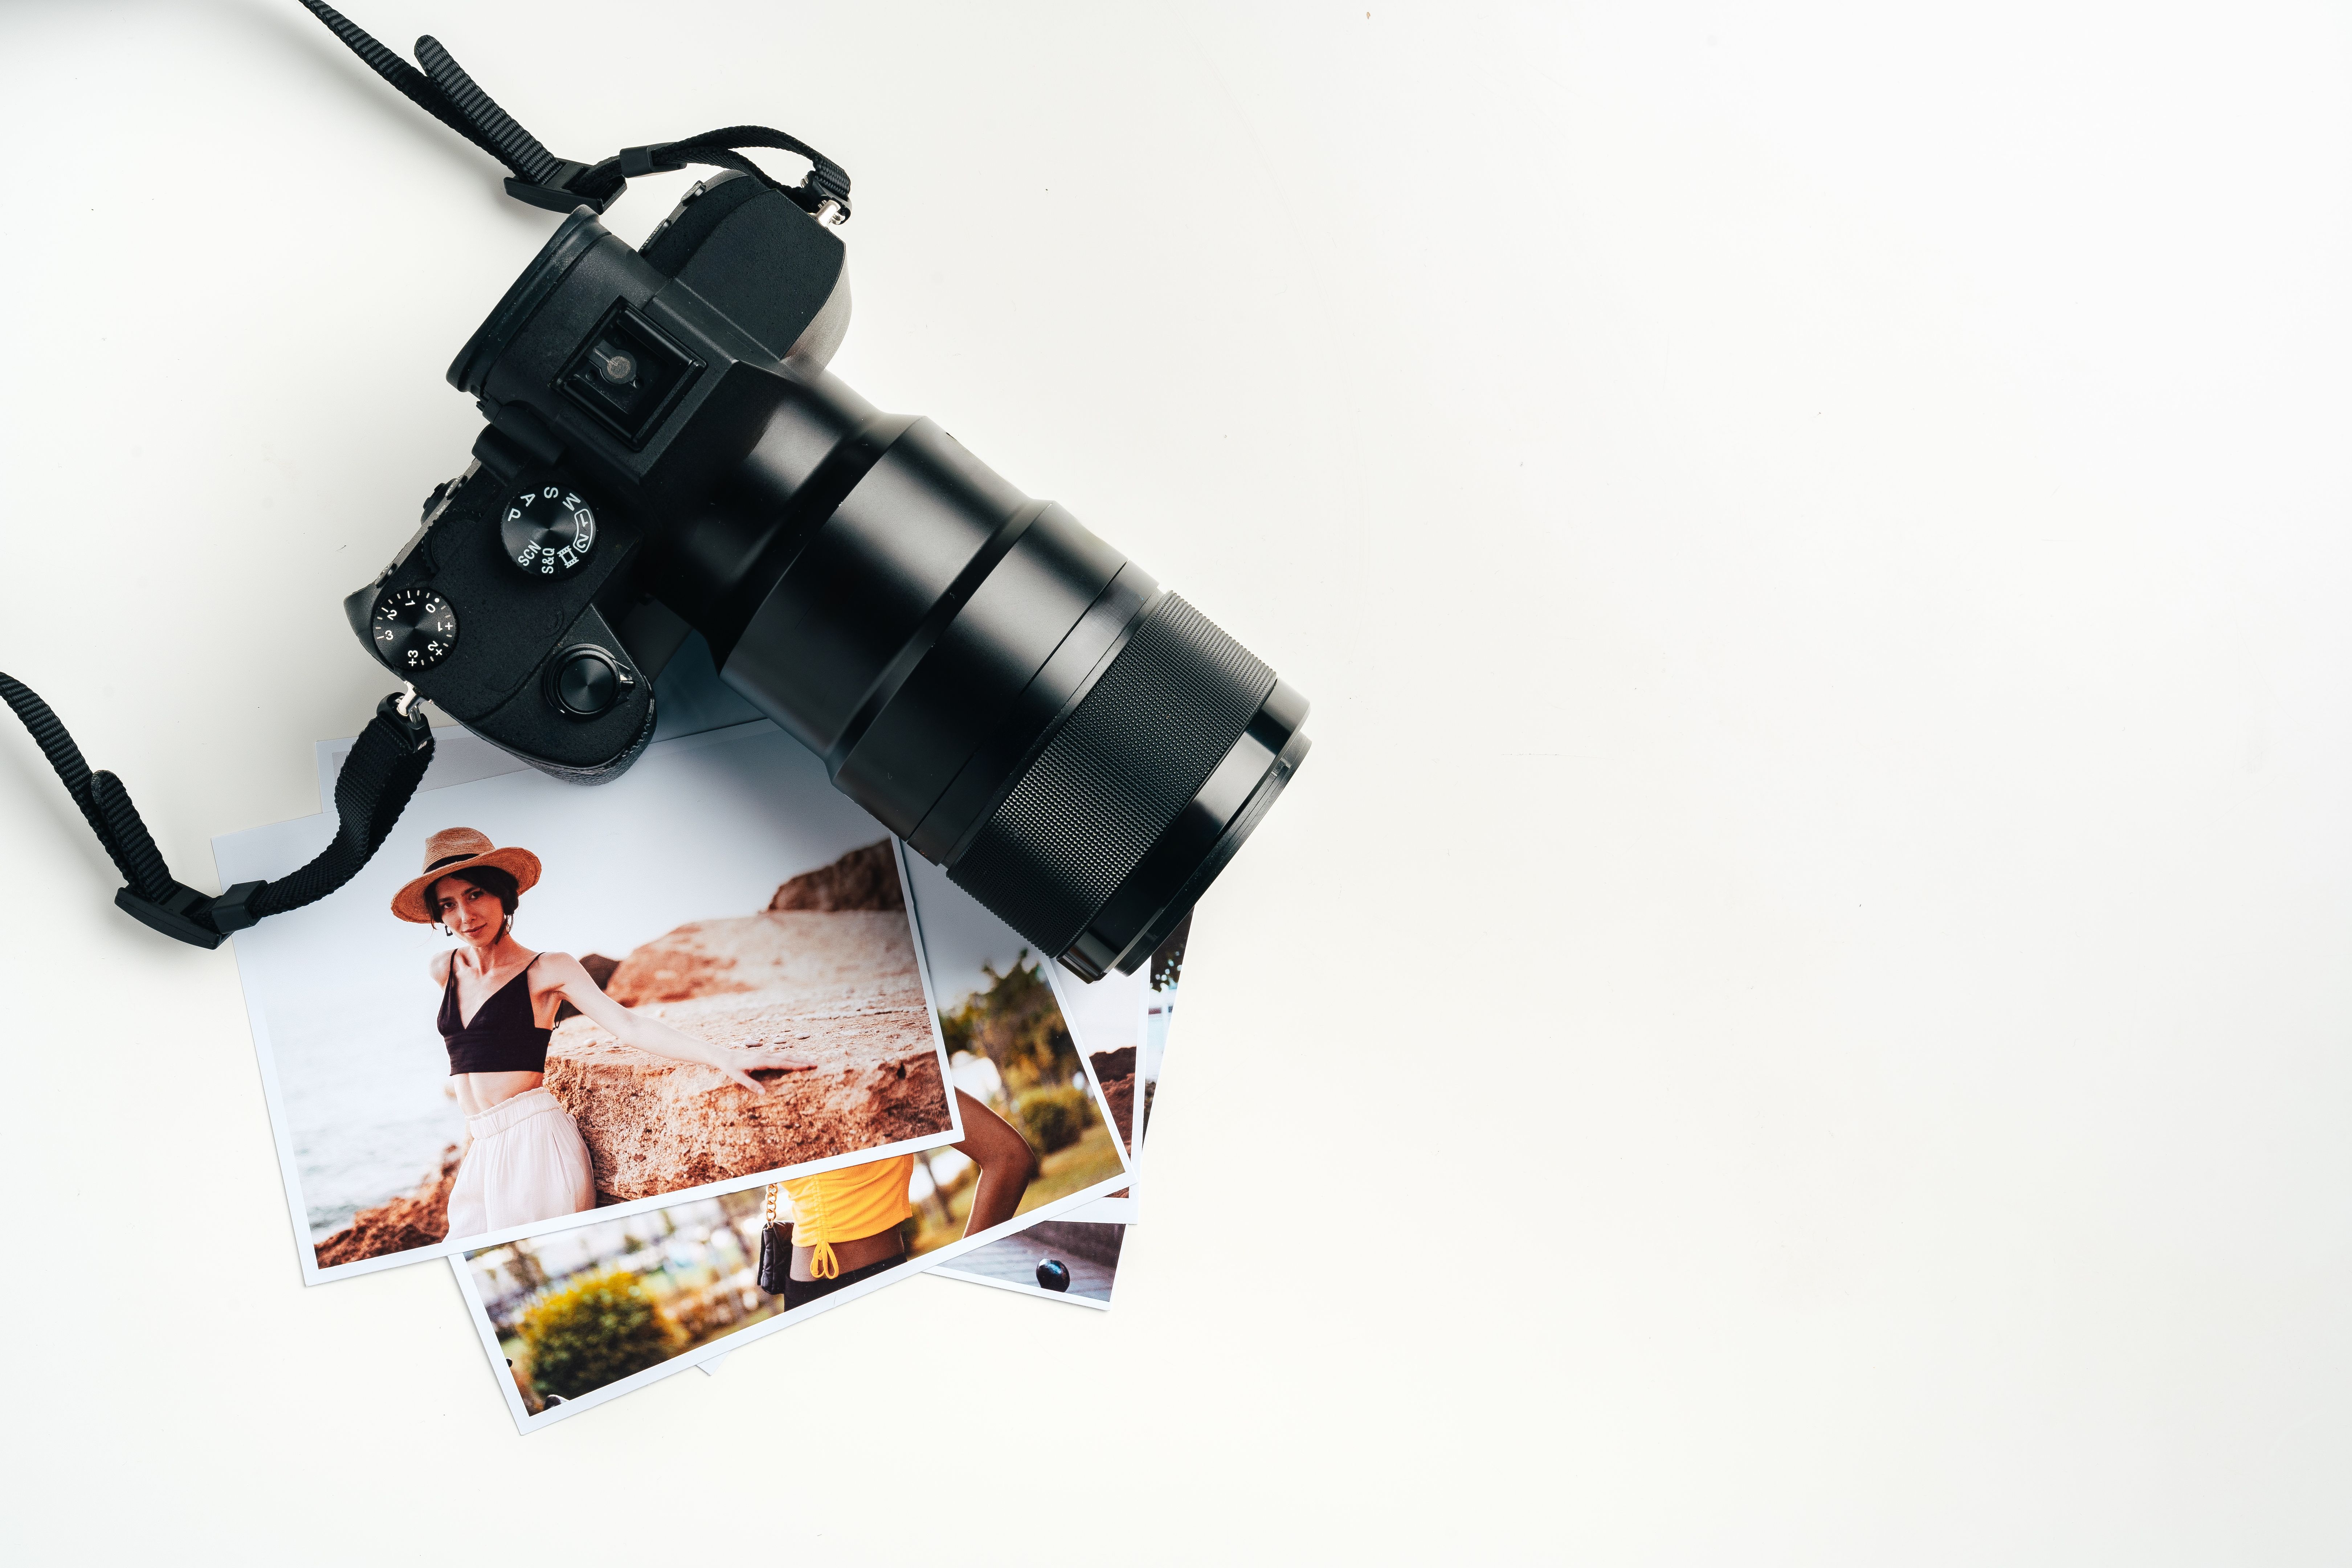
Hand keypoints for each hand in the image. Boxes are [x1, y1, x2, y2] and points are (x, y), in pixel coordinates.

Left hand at [703, 1042, 819, 1094]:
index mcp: (761, 1061)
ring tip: (811, 1062)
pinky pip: (782, 1056)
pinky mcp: (766, 1055)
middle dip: (802, 1061)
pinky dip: (792, 1058)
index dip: (795, 1065)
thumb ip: (751, 1085)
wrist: (725, 1056)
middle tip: (816, 1064)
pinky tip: (798, 1060)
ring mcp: (767, 1054)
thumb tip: (763, 1094)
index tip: (807, 1067)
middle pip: (787, 1058)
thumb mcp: (738, 1078)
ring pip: (786, 1055)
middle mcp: (766, 1055)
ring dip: (799, 1058)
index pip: (782, 1063)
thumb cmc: (731, 1068)